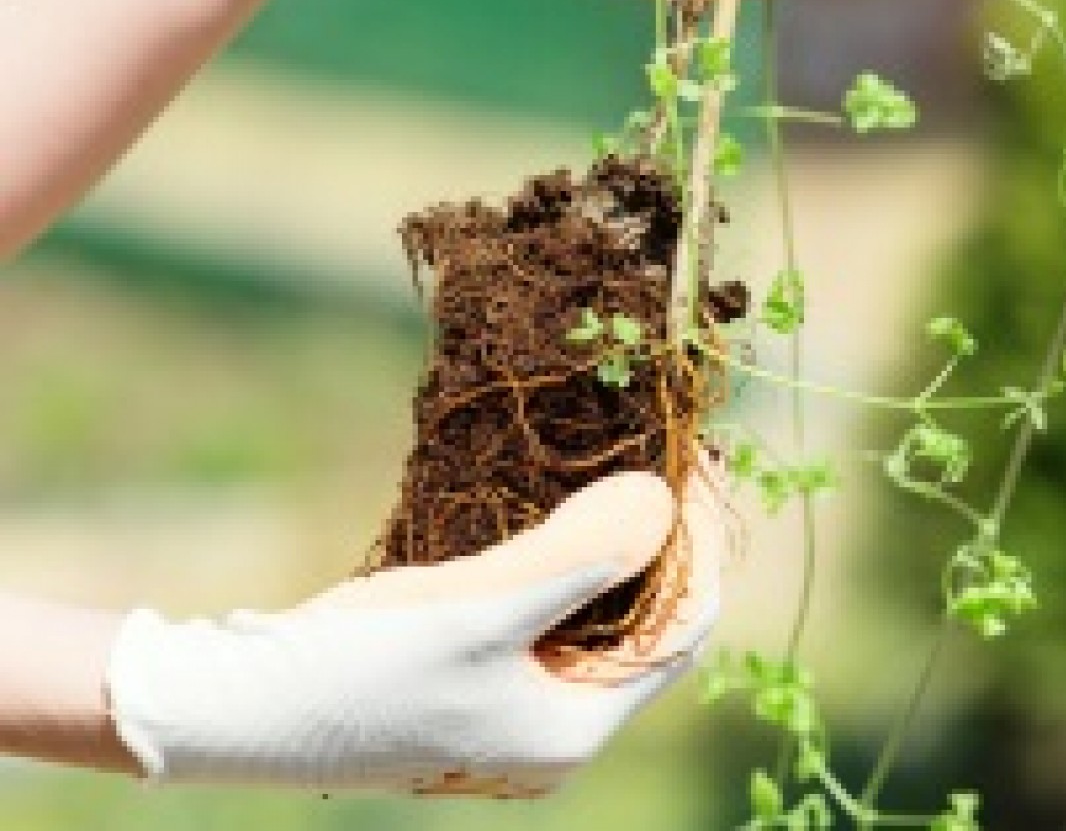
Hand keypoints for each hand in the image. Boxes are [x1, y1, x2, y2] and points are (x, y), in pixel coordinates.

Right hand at [106, 469, 720, 794]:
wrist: (245, 708)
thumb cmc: (362, 667)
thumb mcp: (482, 608)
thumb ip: (581, 556)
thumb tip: (663, 501)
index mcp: (575, 729)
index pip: (683, 628)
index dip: (699, 541)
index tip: (696, 462)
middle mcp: (557, 730)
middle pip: (649, 623)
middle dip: (662, 538)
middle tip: (665, 456)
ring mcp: (518, 711)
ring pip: (602, 618)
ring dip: (617, 547)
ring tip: (624, 469)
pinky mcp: (483, 684)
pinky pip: (555, 620)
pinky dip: (570, 565)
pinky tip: (559, 512)